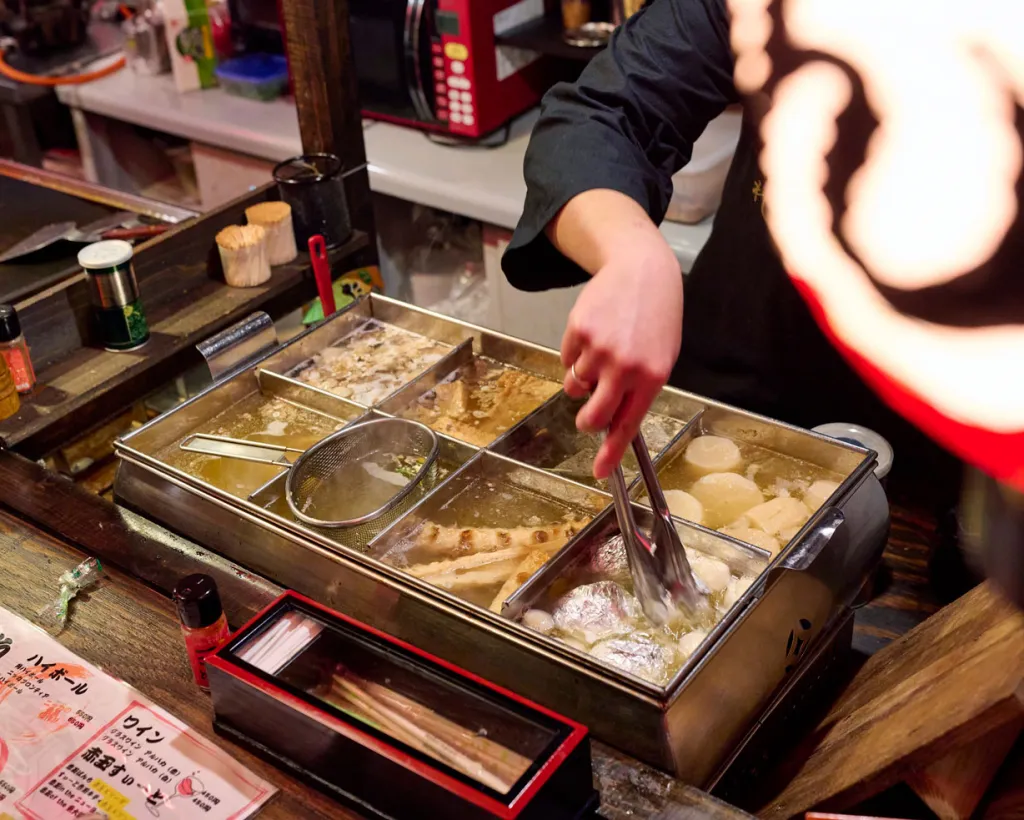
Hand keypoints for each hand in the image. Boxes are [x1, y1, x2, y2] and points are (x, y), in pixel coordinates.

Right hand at [562, 242, 682, 478]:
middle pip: (593, 416)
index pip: (627, 425)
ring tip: (600, 353)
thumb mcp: (660, 357)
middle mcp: (625, 366)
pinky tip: (593, 334)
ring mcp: (599, 349)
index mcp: (651, 377)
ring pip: (575, 386)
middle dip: (587, 421)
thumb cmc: (654, 318)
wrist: (641, 272)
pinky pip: (566, 360)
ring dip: (582, 378)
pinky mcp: (578, 331)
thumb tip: (613, 424)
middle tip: (588, 417)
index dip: (611, 453)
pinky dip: (575, 354)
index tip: (599, 471)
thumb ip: (638, 390)